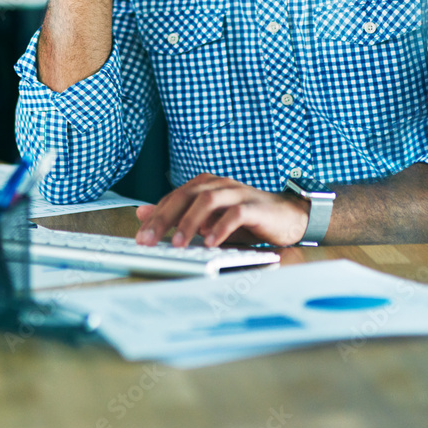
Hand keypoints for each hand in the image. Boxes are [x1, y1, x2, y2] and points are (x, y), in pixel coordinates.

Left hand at [135, 174, 309, 247]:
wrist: (286, 216)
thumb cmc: (245, 219)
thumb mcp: (208, 220)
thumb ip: (178, 215)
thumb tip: (143, 213)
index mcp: (205, 185)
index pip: (174, 198)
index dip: (155, 216)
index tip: (141, 236)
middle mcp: (218, 184)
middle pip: (186, 196)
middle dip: (165, 218)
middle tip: (150, 239)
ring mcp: (237, 193)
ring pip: (208, 199)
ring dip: (190, 221)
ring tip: (178, 242)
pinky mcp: (254, 206)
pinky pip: (235, 213)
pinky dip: (220, 227)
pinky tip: (210, 242)